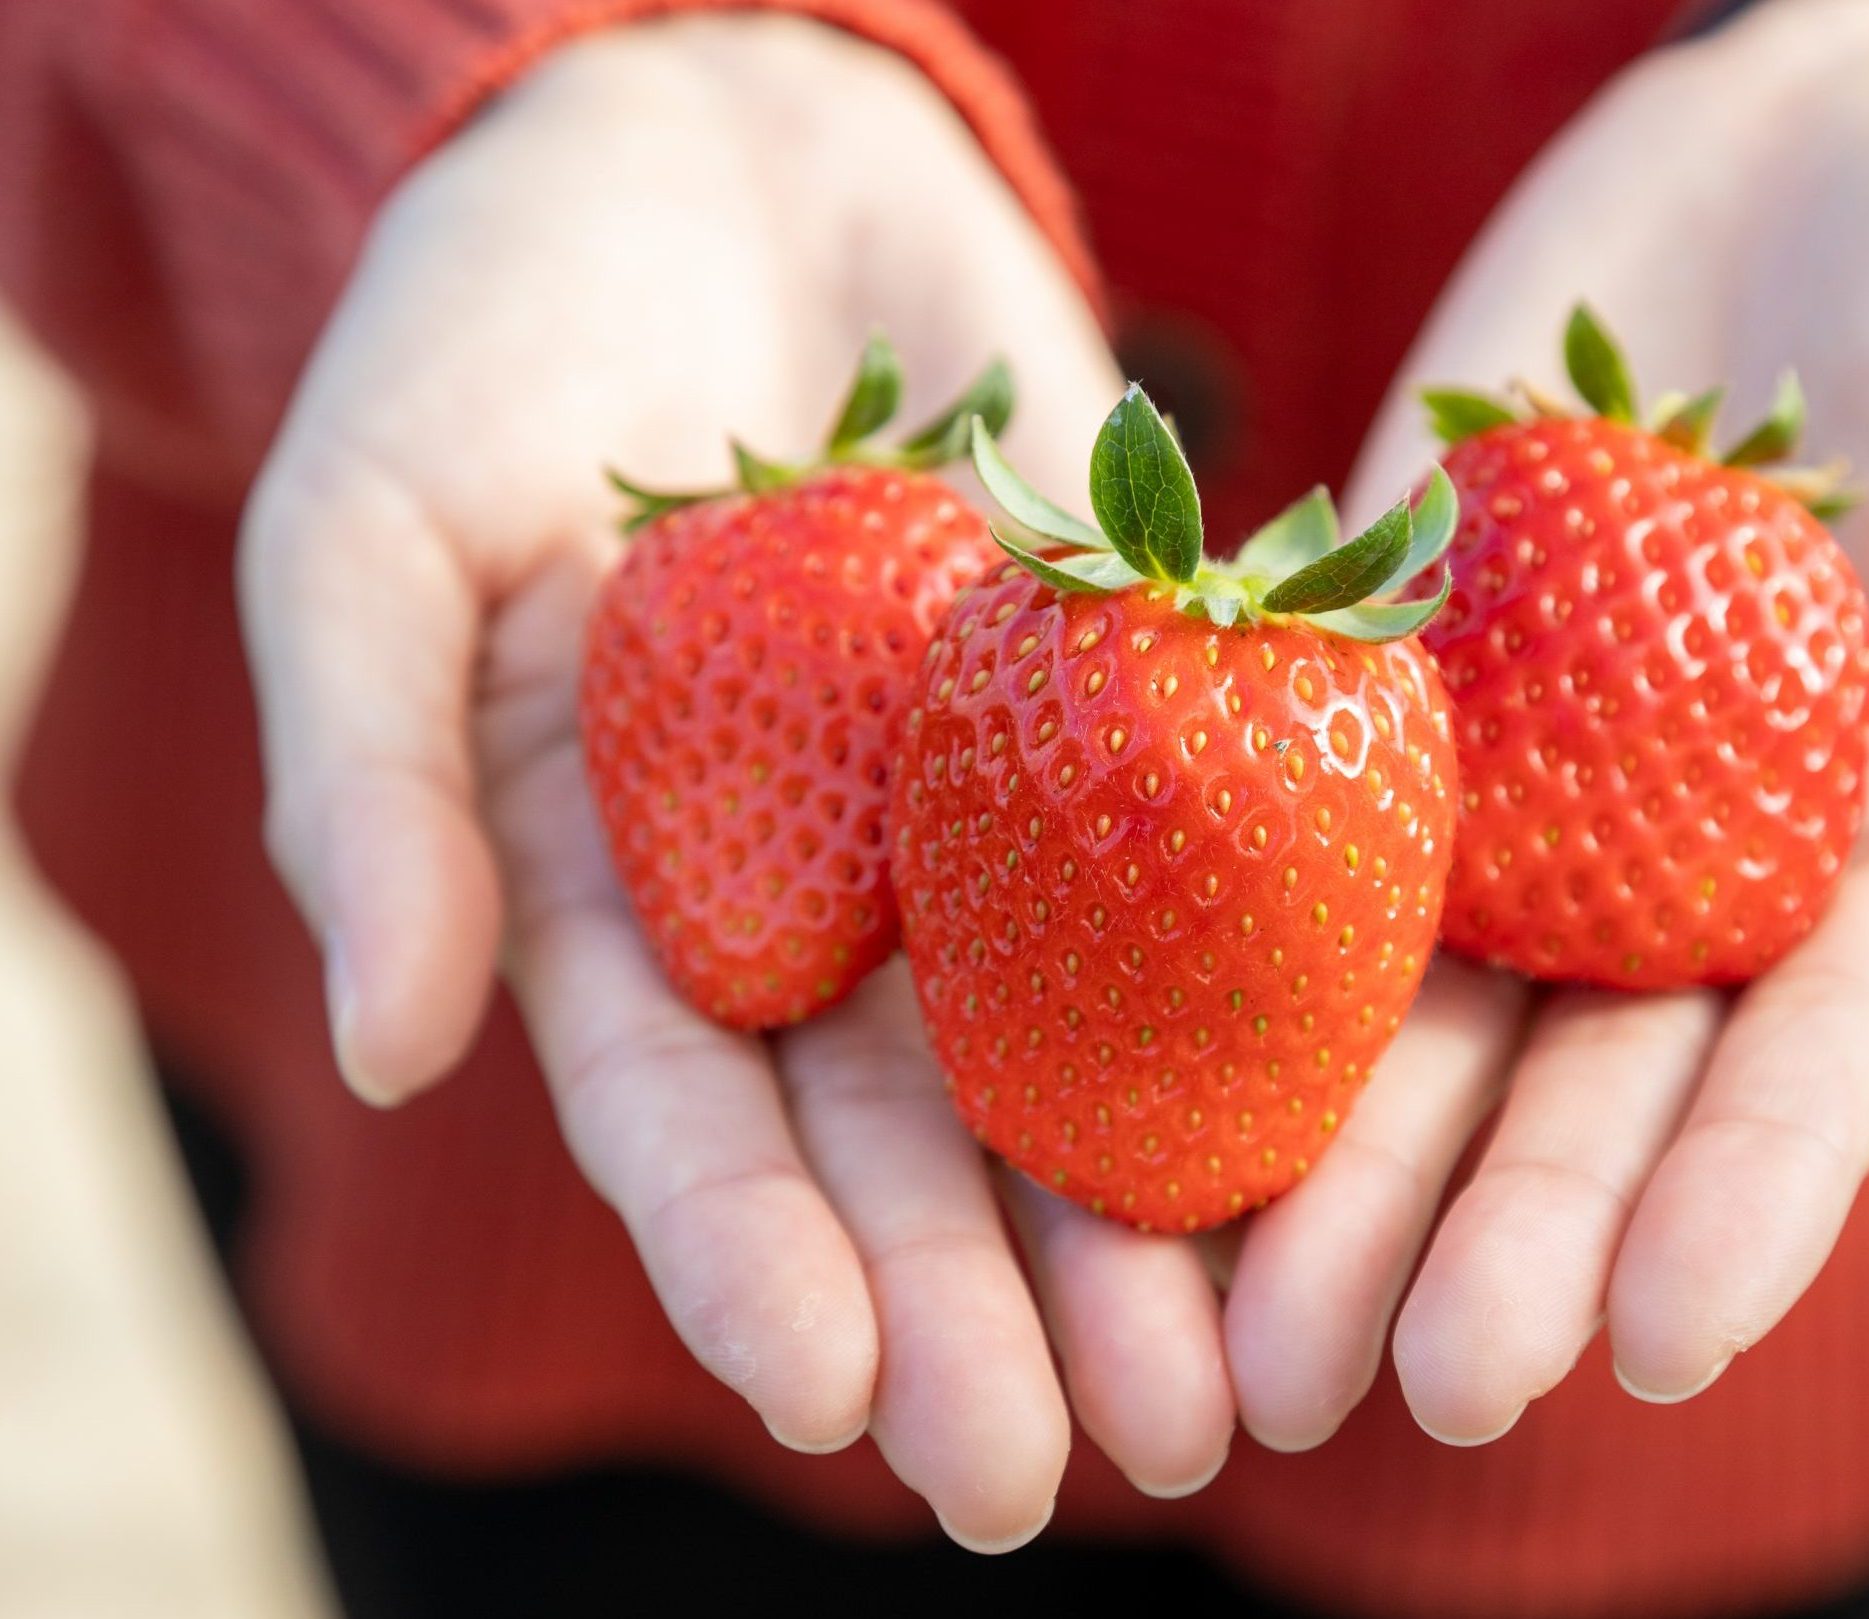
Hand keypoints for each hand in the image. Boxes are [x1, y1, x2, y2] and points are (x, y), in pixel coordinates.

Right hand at [239, 16, 1148, 1546]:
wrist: (727, 138)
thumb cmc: (496, 324)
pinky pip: (1210, 860)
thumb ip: (373, 774)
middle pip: (888, 1126)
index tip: (822, 1396)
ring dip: (1125, 1228)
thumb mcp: (375, 522)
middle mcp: (811, 886)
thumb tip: (391, 1043)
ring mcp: (976, 810)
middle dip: (959, 1304)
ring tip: (1206, 1397)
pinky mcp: (1124, 707)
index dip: (744, 1250)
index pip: (680, 1101)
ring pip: (1065, 1046)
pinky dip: (1267, 1000)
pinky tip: (1334, 1149)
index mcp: (620, 884)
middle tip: (1045, 1473)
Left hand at [1337, 0, 1868, 1433]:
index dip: (1728, 1215)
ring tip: (1234, 1324)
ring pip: (1414, 992)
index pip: (1798, 1076)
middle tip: (1390, 1388)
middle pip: (1579, 1081)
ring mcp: (1525, 775)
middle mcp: (1679, 862)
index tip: (1639, 1350)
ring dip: (1328, 1155)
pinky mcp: (1390, 659)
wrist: (1839, 129)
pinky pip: (1285, 796)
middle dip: (1489, 1237)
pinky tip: (1115, 1041)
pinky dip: (1204, 916)